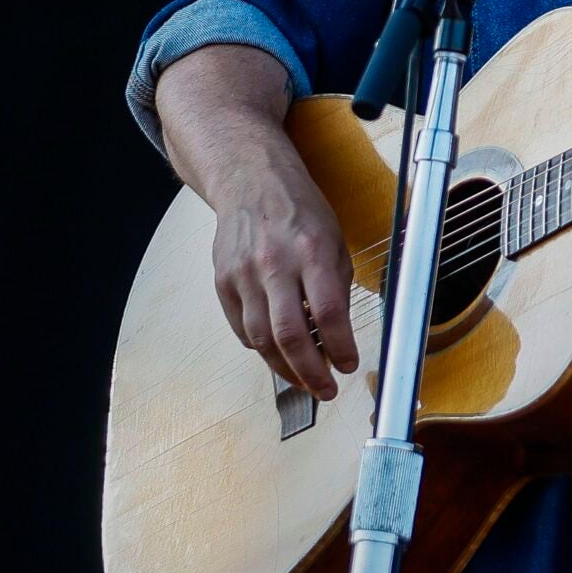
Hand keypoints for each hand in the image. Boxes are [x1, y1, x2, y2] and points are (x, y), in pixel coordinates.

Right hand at [210, 160, 358, 400]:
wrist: (250, 181)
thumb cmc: (300, 210)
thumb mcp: (335, 239)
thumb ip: (337, 286)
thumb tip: (340, 334)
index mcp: (312, 251)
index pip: (329, 313)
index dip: (340, 347)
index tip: (348, 365)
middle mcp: (275, 265)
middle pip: (290, 334)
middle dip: (310, 372)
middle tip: (326, 390)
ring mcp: (243, 275)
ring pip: (262, 339)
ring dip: (285, 368)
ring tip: (305, 380)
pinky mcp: (222, 282)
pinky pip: (242, 328)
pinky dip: (261, 348)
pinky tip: (278, 354)